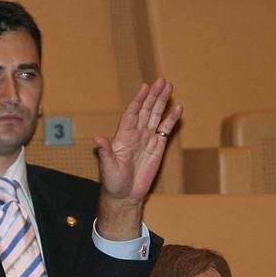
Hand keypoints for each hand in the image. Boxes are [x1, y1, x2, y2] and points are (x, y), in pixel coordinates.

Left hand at [93, 78, 182, 240]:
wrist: (124, 195)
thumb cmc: (113, 182)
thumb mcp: (107, 167)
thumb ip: (105, 151)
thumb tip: (97, 138)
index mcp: (123, 136)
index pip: (132, 113)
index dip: (138, 100)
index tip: (144, 87)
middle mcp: (136, 134)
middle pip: (146, 110)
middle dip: (154, 96)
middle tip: (162, 81)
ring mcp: (147, 139)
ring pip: (156, 116)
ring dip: (162, 102)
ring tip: (169, 87)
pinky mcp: (158, 148)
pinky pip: (165, 130)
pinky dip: (171, 120)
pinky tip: (178, 109)